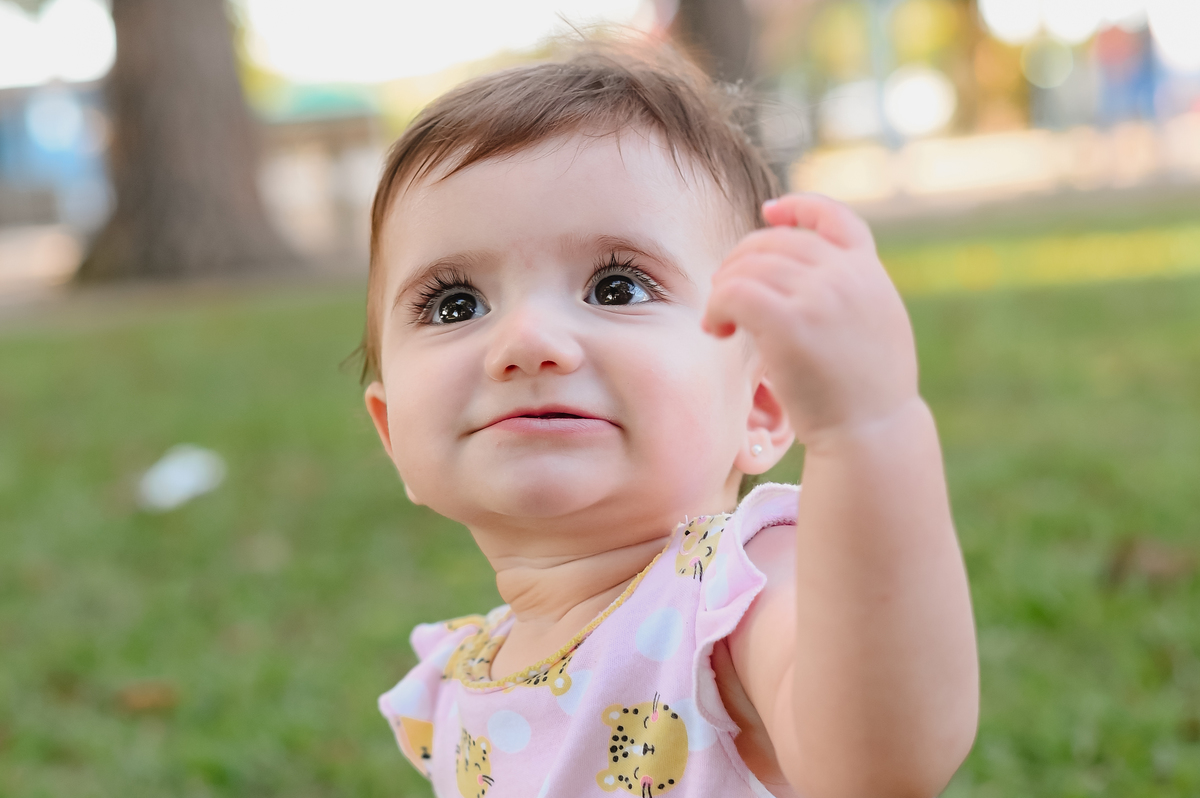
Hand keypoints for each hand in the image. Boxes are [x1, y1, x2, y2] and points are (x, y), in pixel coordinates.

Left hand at [702, 193, 918, 444]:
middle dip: (741, 261)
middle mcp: (847, 276)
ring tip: (719, 322)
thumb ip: (849, 291)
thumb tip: (804, 269)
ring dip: (723, 290)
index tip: (769, 210)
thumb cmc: (864, 393)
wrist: (872, 432)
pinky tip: (716, 330)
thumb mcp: (876, 326)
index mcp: (869, 273)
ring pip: (748, 267)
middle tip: (723, 294)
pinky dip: (715, 307)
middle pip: (776, 242)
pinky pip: (734, 293)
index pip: (834, 217)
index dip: (799, 206)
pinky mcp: (790, 322)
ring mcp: (820, 296)